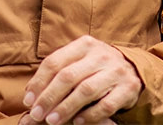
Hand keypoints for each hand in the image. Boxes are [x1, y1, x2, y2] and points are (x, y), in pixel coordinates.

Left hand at [23, 36, 141, 124]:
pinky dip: (90, 115)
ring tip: (52, 121)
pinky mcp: (128, 88)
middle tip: (36, 115)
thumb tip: (30, 93)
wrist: (133, 68)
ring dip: (66, 107)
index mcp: (85, 45)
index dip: (39, 82)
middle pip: (68, 76)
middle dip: (49, 97)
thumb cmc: (97, 66)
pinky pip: (106, 104)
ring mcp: (116, 71)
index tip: (28, 100)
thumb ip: (57, 72)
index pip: (55, 61)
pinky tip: (78, 121)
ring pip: (86, 90)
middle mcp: (101, 55)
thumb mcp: (79, 60)